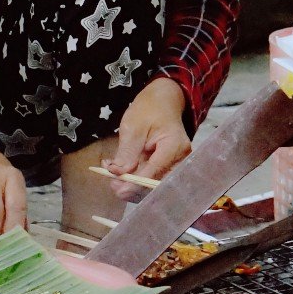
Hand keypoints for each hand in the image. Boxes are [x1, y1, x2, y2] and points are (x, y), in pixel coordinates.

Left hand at [103, 77, 191, 200]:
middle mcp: (180, 159)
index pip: (155, 170)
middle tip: (112, 184)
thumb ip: (127, 152)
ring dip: (132, 184)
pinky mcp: (168, 169)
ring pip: (153, 185)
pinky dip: (136, 180)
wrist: (162, 103)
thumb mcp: (133, 126)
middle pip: (157, 184)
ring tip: (113, 175)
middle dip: (133, 187)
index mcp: (174, 145)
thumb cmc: (149, 109)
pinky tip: (121, 172)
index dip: (136, 183)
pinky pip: (152, 180)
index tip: (119, 190)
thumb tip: (117, 174)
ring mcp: (176, 166)